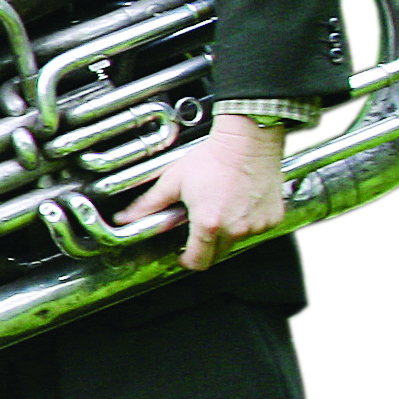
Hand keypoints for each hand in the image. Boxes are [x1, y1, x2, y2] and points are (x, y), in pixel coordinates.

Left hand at [113, 114, 286, 270]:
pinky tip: (240, 203)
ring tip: (221, 208)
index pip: (197, 262)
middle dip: (206, 248)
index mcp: (209, 225)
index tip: (183, 253)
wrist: (249, 136)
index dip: (187, 260)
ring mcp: (256, 225)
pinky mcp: (273, 218)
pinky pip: (257, 229)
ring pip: (238, 243)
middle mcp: (235, 229)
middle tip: (200, 228)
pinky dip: (248, 222)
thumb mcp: (175, 180)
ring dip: (228, 233)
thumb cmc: (214, 156)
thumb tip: (125, 217)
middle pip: (217, 256)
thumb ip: (149, 204)